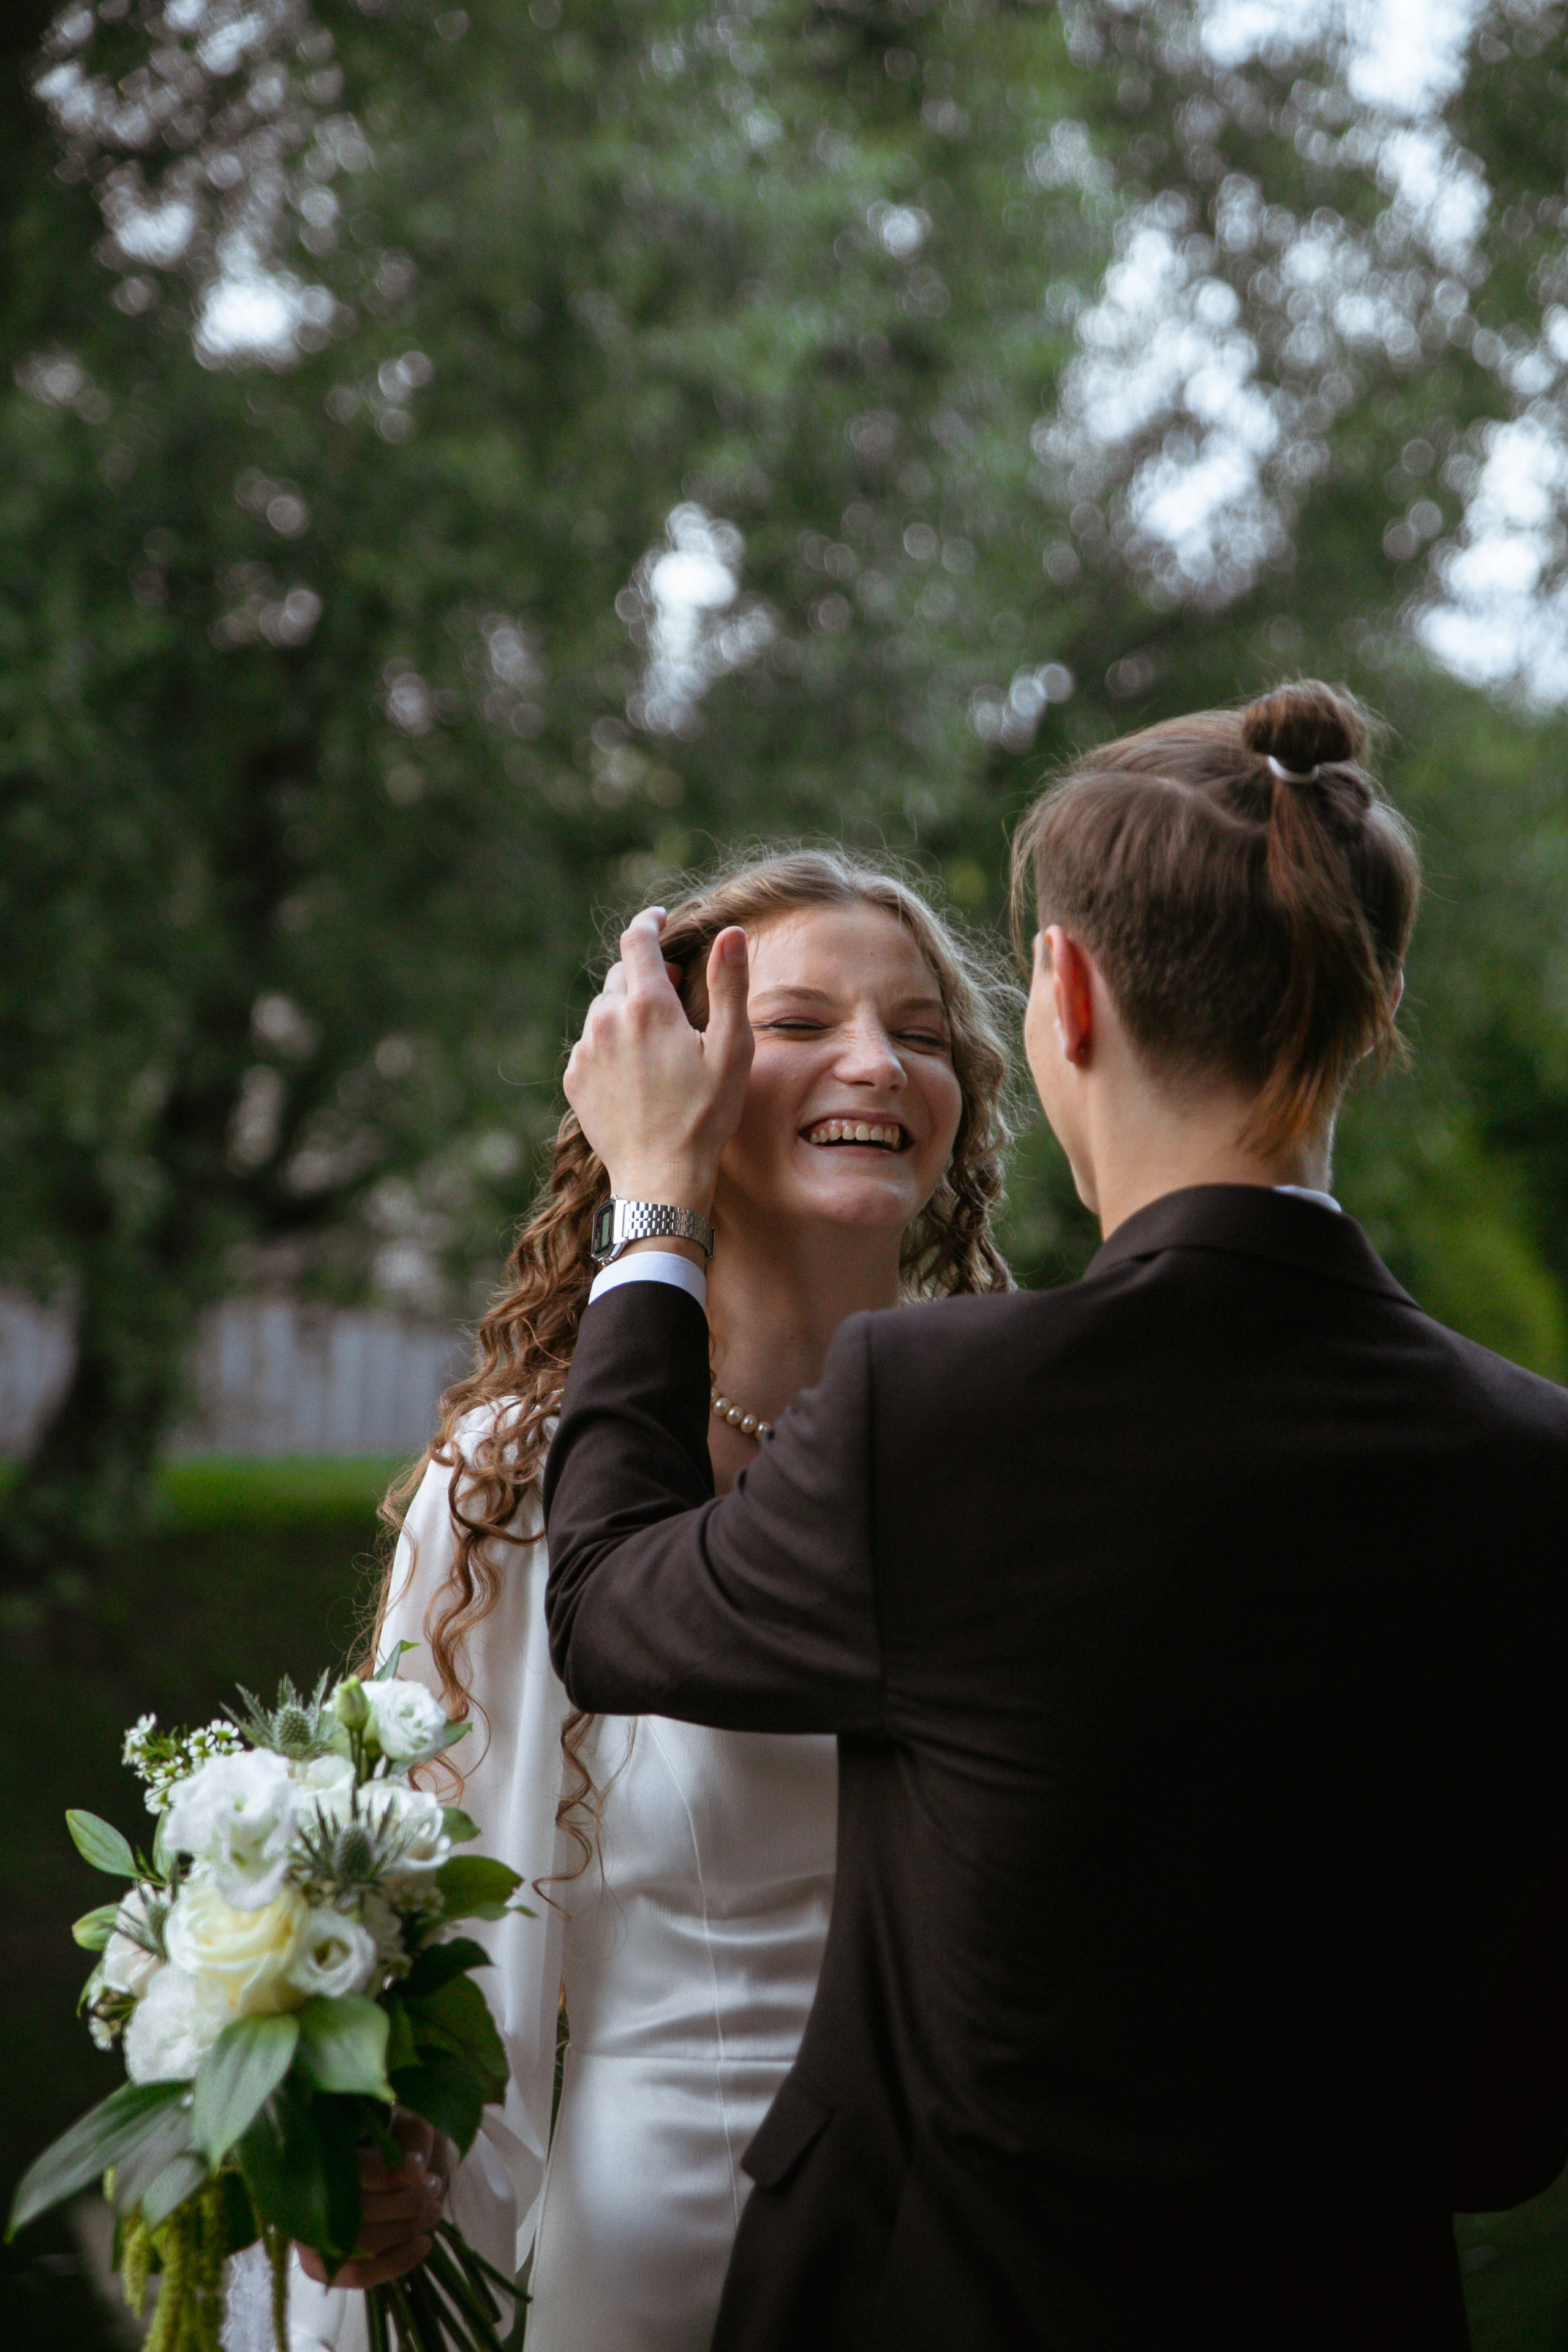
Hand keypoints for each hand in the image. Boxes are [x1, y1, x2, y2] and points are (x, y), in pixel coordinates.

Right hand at [296, 2112, 450, 2290]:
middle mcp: (302, 2192)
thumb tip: (411, 2173)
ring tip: (434, 2211)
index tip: (422, 2174)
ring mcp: (307, 2232)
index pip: (350, 2170)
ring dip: (407, 2230)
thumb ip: (411, 2142)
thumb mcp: (407, 2127)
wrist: (388, 2166)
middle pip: (359, 2210)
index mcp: (321, 2147)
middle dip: (408, 2204)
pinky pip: (357, 2274)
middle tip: (433, 2191)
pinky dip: (396, 2263)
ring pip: (361, 2244)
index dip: (388, 2176)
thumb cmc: (394, 2140)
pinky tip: (424, 2244)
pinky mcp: (319, 2263)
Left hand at [563, 909, 752, 1213]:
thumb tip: (731, 932)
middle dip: (646, 976)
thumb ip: (728, 985)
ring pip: (604, 1009)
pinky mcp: (574, 1077)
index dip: (650, 922)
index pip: (638, 939)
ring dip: (627, 1011)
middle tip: (673, 995)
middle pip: (622, 975)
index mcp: (648, 1006)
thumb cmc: (706, 1115)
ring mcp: (586, 1050)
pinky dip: (611, 1043)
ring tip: (657, 1042)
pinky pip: (591, 1043)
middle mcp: (607, 1020)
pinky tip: (637, 1071)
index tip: (659, 919)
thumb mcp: (732, 1049)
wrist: (660, 1176)